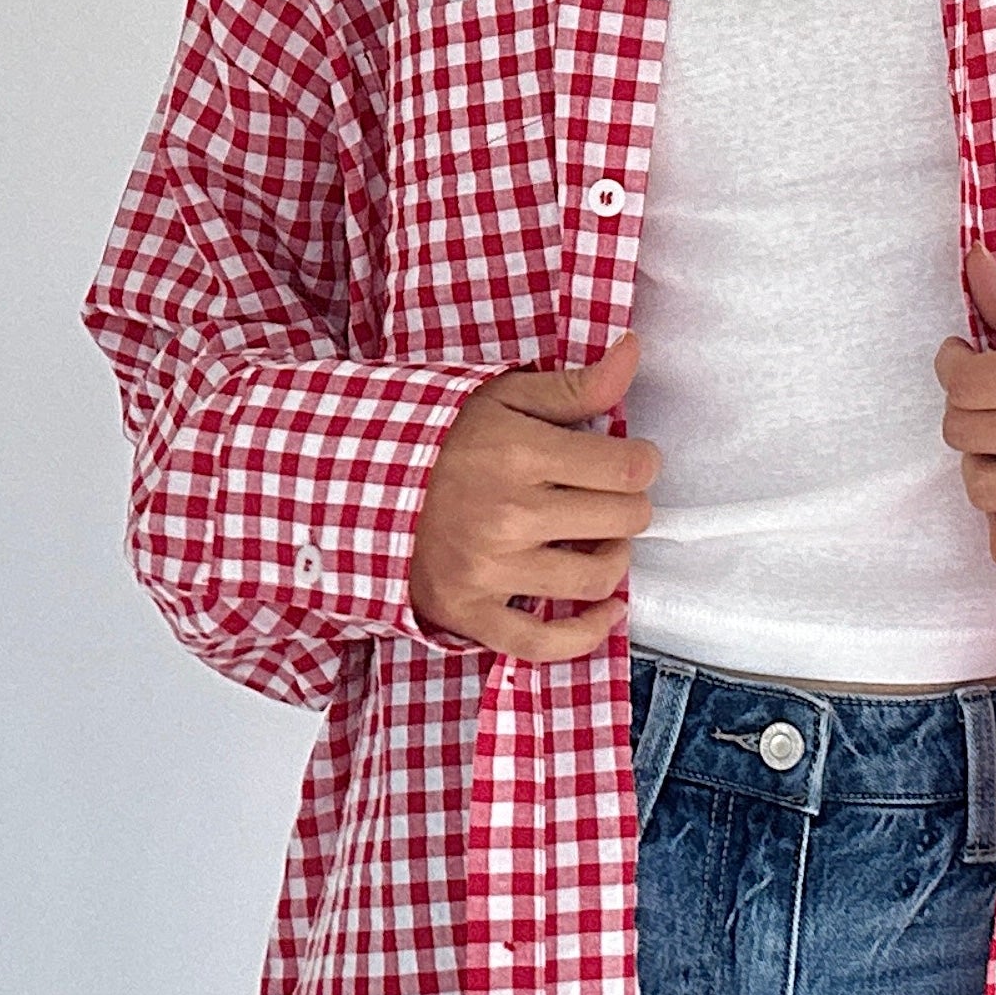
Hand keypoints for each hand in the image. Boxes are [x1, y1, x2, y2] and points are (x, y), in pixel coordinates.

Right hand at [408, 333, 656, 660]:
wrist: (352, 482)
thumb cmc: (435, 438)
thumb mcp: (502, 397)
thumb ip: (575, 385)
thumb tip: (632, 351)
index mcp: (519, 454)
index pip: (627, 468)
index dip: (642, 461)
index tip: (631, 458)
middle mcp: (508, 515)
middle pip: (622, 521)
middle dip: (630, 504)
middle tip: (611, 495)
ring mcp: (489, 569)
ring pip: (595, 579)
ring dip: (614, 558)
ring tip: (601, 540)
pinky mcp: (469, 611)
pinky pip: (544, 642)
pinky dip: (586, 633)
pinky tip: (605, 609)